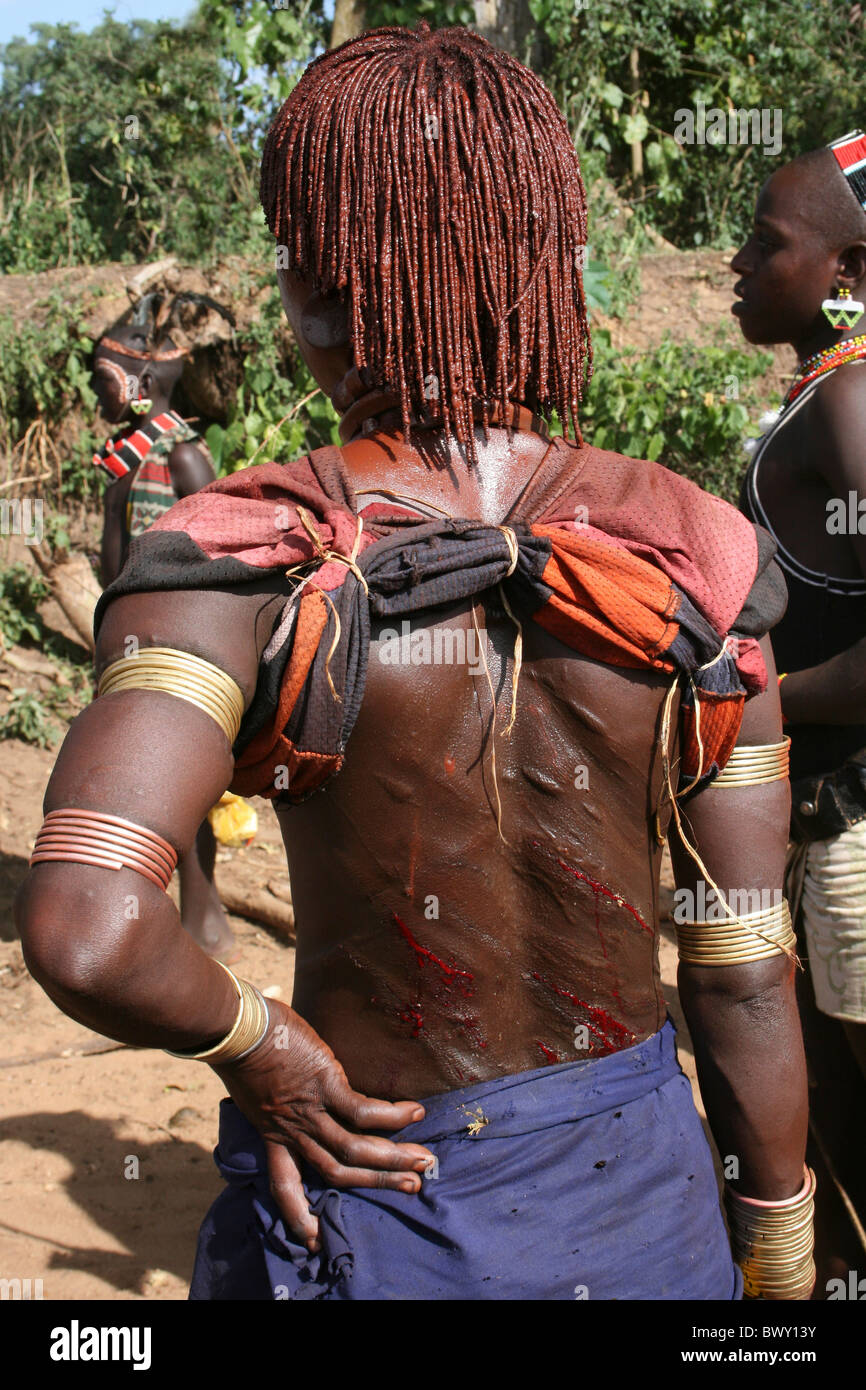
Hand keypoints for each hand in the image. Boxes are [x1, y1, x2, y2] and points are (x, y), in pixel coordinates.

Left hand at [212, 999, 432, 1250]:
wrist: (236, 1030)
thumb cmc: (242, 1051)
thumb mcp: (253, 1092)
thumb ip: (276, 1104)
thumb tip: (295, 1094)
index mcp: (273, 1136)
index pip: (285, 1185)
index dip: (298, 1215)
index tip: (312, 1239)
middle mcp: (293, 1132)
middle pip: (336, 1172)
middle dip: (376, 1183)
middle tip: (410, 1187)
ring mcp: (310, 1112)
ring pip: (355, 1149)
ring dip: (392, 1158)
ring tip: (423, 1160)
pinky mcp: (325, 1085)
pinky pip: (363, 1111)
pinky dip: (391, 1116)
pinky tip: (414, 1113)